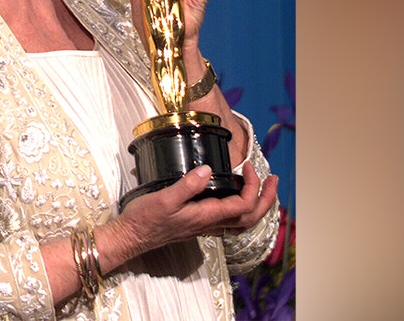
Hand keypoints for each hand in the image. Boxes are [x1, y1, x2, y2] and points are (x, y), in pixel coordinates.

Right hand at [107, 162, 278, 259]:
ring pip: (241, 222)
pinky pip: (229, 221)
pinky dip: (241, 209)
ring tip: (261, 188)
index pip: (243, 205)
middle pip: (250, 218)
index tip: (246, 166)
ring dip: (257, 206)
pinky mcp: (198, 225)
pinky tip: (233, 197)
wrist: (131, 237)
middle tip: (272, 178)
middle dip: (267, 199)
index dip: (253, 186)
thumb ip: (187, 185)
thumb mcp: (164, 198)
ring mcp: (205, 226)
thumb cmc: (145, 219)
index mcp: (206, 216)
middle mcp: (210, 224)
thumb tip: (207, 170)